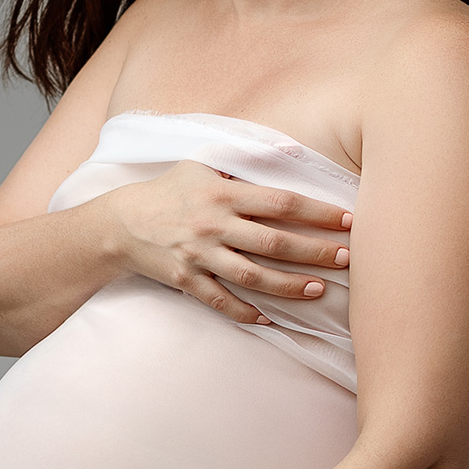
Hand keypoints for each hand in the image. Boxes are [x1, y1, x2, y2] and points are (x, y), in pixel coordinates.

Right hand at [108, 160, 351, 325]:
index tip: (347, 219)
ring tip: (318, 290)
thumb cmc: (170, 190)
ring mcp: (200, 255)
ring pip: (253, 276)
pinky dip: (246, 313)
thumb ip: (244, 158)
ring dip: (289, 286)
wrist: (120, 222)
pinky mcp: (186, 280)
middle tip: (346, 259)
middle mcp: (214, 225)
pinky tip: (271, 319)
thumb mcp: (203, 163)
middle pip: (274, 242)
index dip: (317, 212)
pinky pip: (221, 302)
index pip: (281, 202)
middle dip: (314, 252)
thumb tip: (289, 149)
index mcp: (224, 194)